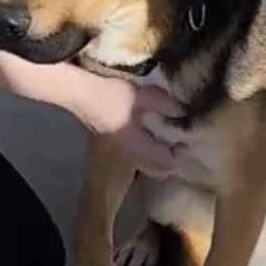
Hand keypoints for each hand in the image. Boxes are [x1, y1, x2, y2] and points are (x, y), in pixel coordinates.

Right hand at [68, 70, 185, 177]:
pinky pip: (137, 159)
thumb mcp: (142, 95)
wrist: (80, 95)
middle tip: (179, 146)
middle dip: (171, 163)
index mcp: (138, 146)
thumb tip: (180, 110)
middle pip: (156, 171)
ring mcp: (120, 152)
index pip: (165, 162)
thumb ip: (164, 103)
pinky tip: (151, 137)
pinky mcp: (114, 145)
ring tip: (168, 142)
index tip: (185, 140)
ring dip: (160, 160)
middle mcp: (129, 155)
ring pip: (145, 166)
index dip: (179, 156)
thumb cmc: (110, 95)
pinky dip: (149, 154)